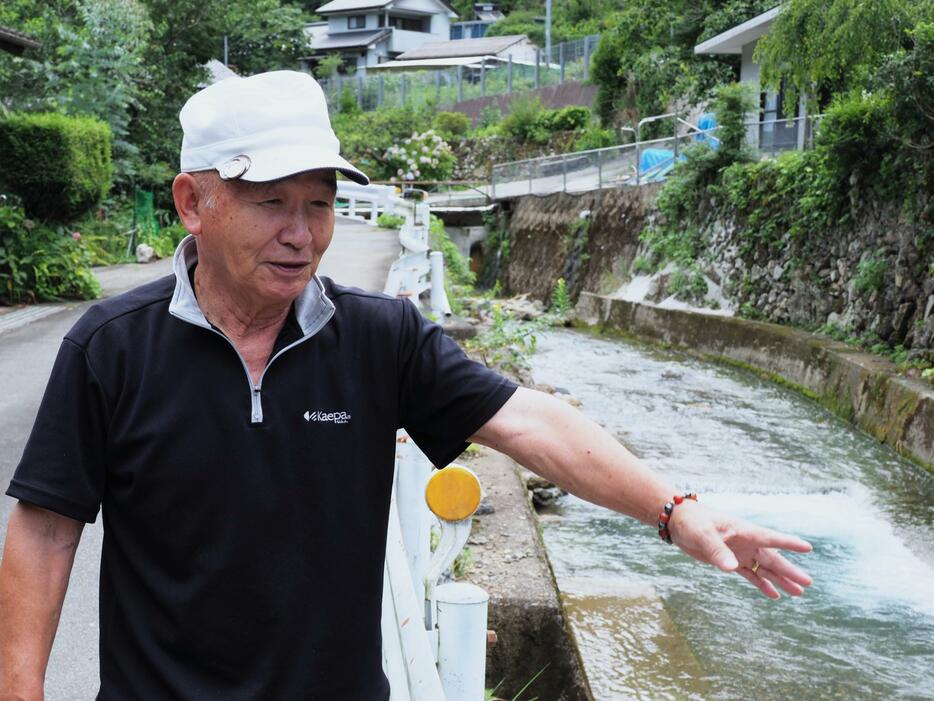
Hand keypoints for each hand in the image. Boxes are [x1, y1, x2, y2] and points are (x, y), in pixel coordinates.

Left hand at [668, 500, 812, 598]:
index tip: (807, 548)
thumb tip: (732, 568)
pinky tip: (774, 594)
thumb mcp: (703, 535)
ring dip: (780, 580)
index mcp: (743, 531)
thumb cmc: (692, 522)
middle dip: (789, 571)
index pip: (770, 537)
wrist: (678, 522)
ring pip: (764, 568)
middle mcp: (746, 542)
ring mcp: (739, 552)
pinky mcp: (729, 560)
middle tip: (808, 583)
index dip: (788, 543)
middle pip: (772, 558)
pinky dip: (762, 584)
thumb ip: (718, 550)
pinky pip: (750, 574)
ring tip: (798, 592)